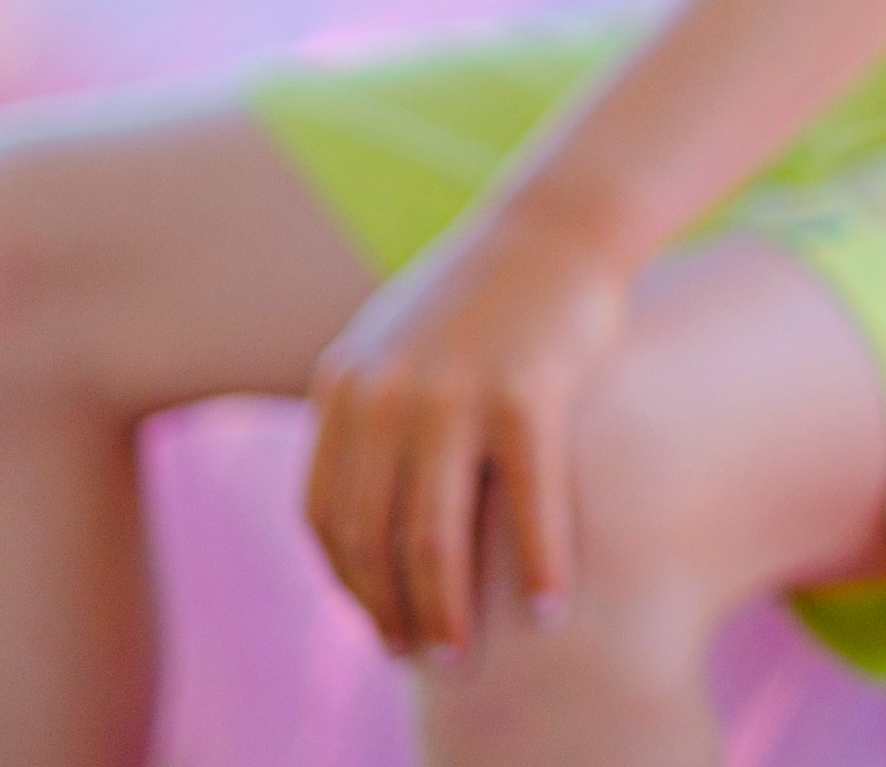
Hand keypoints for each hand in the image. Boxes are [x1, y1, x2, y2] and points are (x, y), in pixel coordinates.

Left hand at [304, 199, 629, 658]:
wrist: (560, 224)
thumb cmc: (487, 294)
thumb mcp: (399, 345)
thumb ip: (369, 416)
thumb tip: (359, 515)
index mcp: (346, 383)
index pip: (325, 514)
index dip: (347, 584)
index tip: (378, 625)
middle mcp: (385, 391)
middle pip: (372, 537)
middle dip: (391, 613)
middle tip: (423, 660)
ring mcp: (454, 392)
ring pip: (434, 536)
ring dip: (449, 610)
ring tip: (466, 656)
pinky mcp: (526, 392)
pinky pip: (527, 504)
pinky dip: (539, 566)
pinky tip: (553, 605)